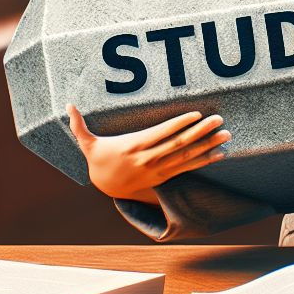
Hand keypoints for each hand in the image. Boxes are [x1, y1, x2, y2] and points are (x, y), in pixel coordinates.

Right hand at [67, 104, 229, 204]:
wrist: (106, 187)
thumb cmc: (101, 159)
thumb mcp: (88, 144)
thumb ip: (79, 125)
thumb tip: (68, 105)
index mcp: (135, 146)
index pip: (162, 133)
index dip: (179, 124)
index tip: (196, 115)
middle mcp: (150, 158)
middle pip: (179, 144)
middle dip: (201, 132)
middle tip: (220, 120)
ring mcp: (160, 168)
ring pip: (187, 156)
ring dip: (208, 145)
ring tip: (226, 135)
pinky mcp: (166, 175)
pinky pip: (188, 167)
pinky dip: (205, 160)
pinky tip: (221, 152)